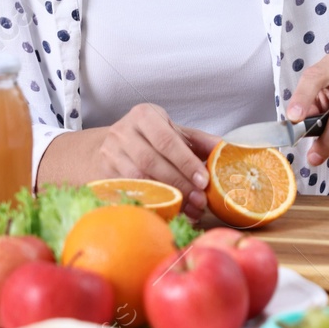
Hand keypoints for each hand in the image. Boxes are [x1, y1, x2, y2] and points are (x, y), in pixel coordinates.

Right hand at [95, 103, 219, 220]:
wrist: (111, 146)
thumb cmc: (149, 138)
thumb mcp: (173, 132)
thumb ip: (199, 141)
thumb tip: (226, 150)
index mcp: (144, 115)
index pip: (166, 140)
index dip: (185, 162)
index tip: (203, 181)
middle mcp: (122, 132)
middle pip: (151, 161)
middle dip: (179, 183)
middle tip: (199, 200)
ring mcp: (109, 154)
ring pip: (138, 179)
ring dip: (166, 196)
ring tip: (188, 208)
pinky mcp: (103, 174)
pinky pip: (128, 192)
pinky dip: (150, 203)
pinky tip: (167, 212)